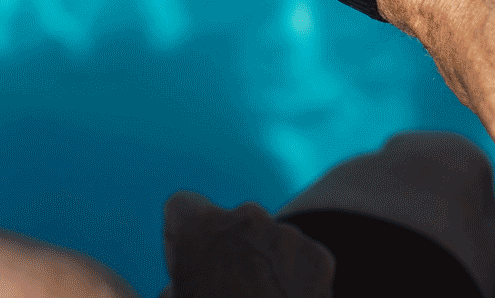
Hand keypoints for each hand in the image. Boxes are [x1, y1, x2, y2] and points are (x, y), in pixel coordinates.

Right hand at [159, 191, 334, 297]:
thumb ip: (175, 288)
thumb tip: (178, 289)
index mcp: (199, 228)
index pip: (181, 205)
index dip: (182, 233)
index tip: (189, 258)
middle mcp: (244, 217)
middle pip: (231, 221)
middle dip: (230, 247)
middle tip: (230, 288)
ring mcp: (287, 235)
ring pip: (269, 239)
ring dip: (264, 262)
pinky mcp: (320, 257)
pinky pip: (302, 259)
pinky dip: (296, 278)